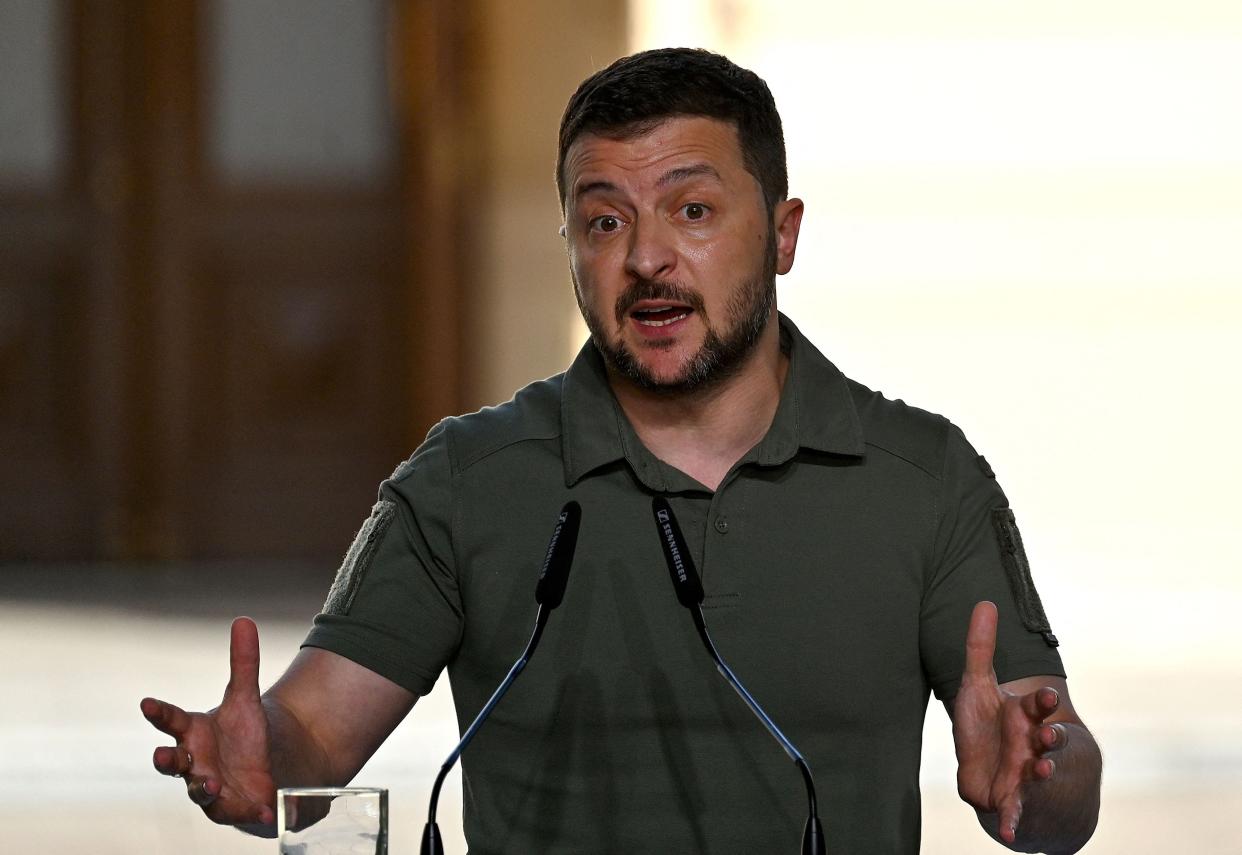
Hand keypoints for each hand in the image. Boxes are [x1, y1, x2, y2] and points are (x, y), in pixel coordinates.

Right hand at [141, 616, 276, 826]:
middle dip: (165, 760)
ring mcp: (208, 786)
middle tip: (162, 755)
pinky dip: (251, 811)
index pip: (171, 719)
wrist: (260, 769)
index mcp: (193, 731)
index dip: (159, 712)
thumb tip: (243, 619)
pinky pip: (236, 811)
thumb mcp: (246, 696)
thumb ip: (244, 662)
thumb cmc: (241, 733)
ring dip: (203, 787)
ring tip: (213, 783)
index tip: (147, 703)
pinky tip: (266, 810)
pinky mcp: (229, 807)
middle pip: (172, 762)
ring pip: (198, 789)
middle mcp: (194, 760)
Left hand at [952, 601, 1067, 845]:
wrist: (1002, 777)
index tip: (1046, 694)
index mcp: (1027, 717)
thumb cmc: (993, 727)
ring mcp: (1027, 776)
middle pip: (1049, 739)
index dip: (1043, 701)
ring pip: (1040, 775)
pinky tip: (1009, 833)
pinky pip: (1016, 815)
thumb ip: (980, 648)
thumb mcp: (978, 687)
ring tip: (1042, 770)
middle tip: (1050, 734)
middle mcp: (1033, 746)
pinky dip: (1013, 823)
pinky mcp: (1014, 803)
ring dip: (1042, 773)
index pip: (1040, 706)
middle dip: (1052, 735)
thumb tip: (985, 601)